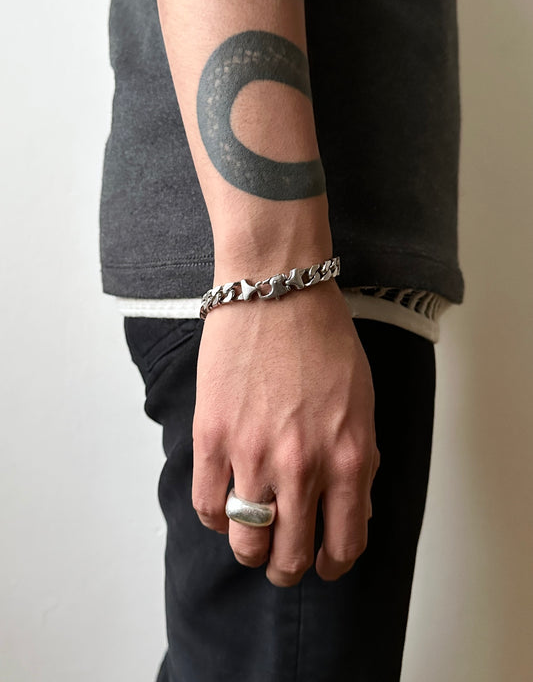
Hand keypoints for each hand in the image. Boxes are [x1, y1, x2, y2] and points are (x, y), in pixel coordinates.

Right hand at [191, 278, 379, 586]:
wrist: (276, 290)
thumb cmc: (324, 339)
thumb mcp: (363, 403)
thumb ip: (360, 462)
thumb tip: (352, 511)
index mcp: (349, 458)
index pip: (344, 543)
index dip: (333, 564)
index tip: (324, 563)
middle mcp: (302, 467)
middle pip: (291, 555)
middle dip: (289, 568)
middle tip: (284, 562)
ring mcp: (252, 454)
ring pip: (246, 542)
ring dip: (251, 552)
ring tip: (253, 542)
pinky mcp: (212, 438)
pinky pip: (208, 507)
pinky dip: (217, 519)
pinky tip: (226, 506)